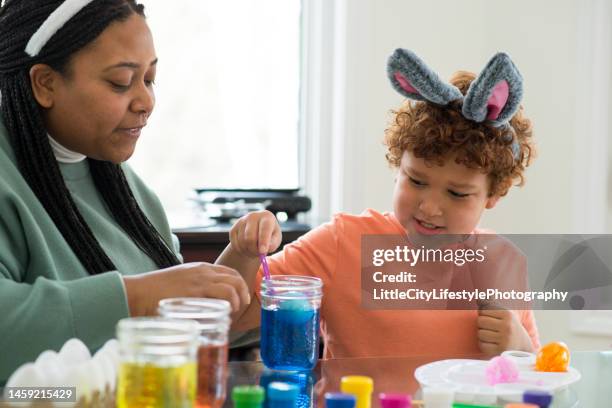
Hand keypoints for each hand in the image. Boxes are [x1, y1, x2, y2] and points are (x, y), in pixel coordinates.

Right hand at [123, 262, 249, 316]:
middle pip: (236, 278)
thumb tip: (206, 307)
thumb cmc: (155, 294)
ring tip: (231, 315)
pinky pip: (225, 294)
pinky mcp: (197, 291)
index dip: (239, 287)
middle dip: (243, 294)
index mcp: (200, 268)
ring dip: (238, 302)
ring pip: (234, 286)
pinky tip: (224, 317)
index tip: (239, 301)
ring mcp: (201, 280)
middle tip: (239, 309)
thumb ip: (195, 291)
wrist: (137, 293)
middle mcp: (204, 271)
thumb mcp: (180, 285)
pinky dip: (231, 306)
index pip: (230, 273)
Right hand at [229, 210, 281, 257]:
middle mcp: (253, 216)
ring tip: (255, 251)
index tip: (263, 251)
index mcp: (266, 217)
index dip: (263, 241)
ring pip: (242, 242)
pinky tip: (247, 249)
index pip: (264, 229)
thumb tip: (263, 249)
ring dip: (248, 251)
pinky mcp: (233, 229)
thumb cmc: (270, 236)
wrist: (257, 231)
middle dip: (254, 250)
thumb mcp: (276, 239)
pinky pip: (234, 244)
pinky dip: (241, 250)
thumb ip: (273, 244)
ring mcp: (241, 221)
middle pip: (250, 237)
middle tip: (259, 255)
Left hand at [477, 306, 533, 355]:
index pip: (483, 310)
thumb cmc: (510, 329)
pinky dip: (484, 345)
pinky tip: (492, 345)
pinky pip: (482, 345)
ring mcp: (504, 340)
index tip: (492, 319)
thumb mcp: (505, 315)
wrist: (523, 349)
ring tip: (492, 337)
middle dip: (482, 325)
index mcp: (508, 314)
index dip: (484, 315)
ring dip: (483, 336)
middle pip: (480, 321)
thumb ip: (491, 304)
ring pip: (480, 333)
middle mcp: (507, 326)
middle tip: (491, 329)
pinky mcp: (500, 351)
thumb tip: (478, 298)